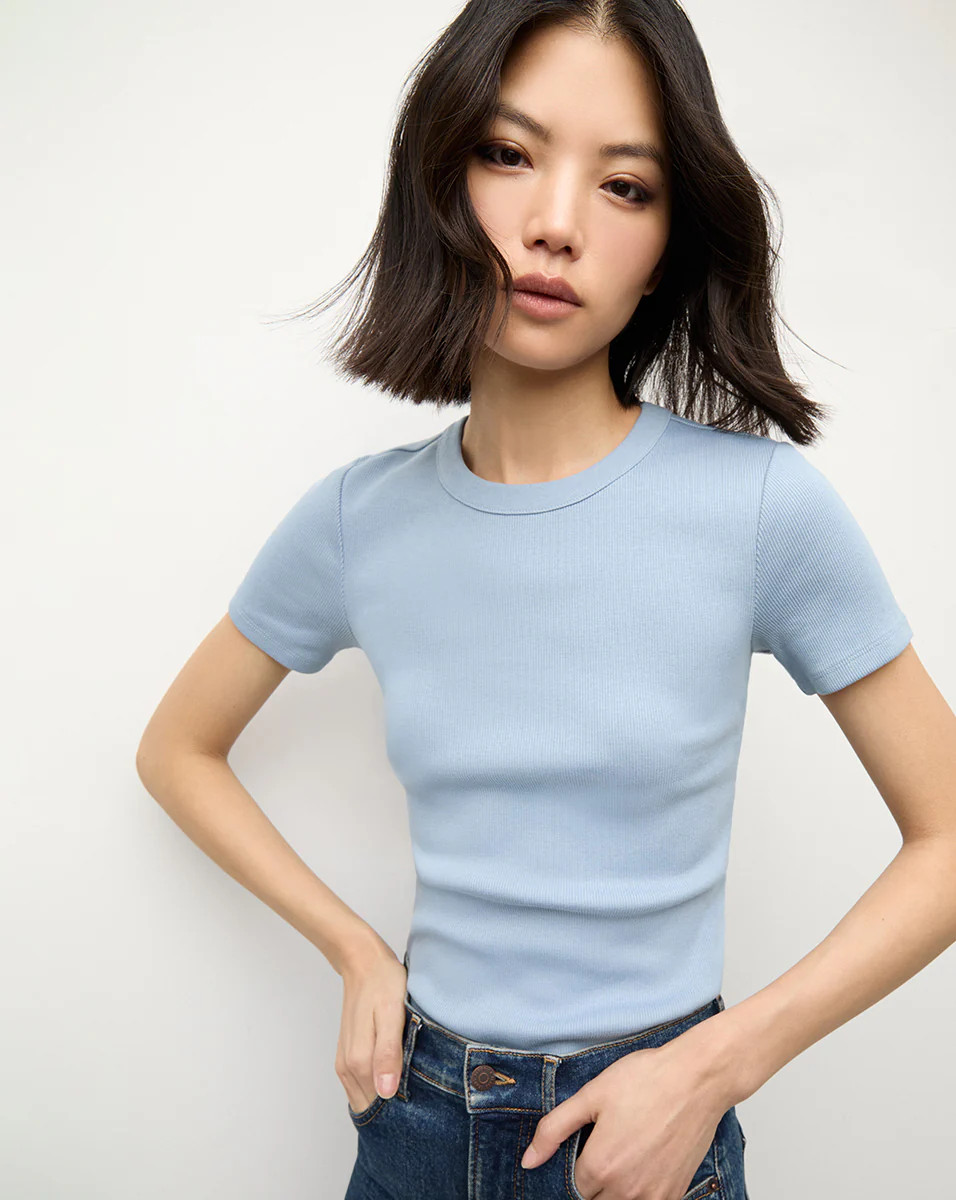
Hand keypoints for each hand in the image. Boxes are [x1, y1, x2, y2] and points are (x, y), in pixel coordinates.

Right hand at [335, 938, 407, 1113]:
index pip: (379, 1107)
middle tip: (422, 1107)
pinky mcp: (348, 1056)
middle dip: (392, 1114)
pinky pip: (361, 1086)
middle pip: (370, 1108)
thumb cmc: (383, 984)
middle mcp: (348, 1068)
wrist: (364, 962)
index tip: (421, 1113)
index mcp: (360, 1061)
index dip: (400, 1115)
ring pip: (365, 1099)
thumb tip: (386, 1093)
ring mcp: (345, 1063)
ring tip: (413, 1096)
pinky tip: (396, 1082)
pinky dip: (377, 1090)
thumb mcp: (393, 1015)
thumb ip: (388, 1053)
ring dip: (385, 1104)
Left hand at [520, 1021, 732, 1199]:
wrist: (697, 1078)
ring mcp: (653, 1196)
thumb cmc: (646, 1080)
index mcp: (600, 1167)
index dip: (578, 1163)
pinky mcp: (674, 1194)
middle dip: (595, 1178)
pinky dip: (641, 1190)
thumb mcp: (591, 1095)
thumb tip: (528, 1161)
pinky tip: (645, 1159)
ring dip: (617, 1187)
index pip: (573, 1185)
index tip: (589, 1142)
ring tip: (627, 1150)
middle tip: (609, 1144)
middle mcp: (626, 1191)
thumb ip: (554, 1130)